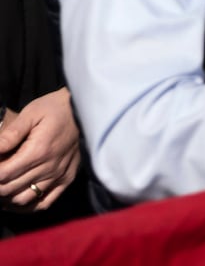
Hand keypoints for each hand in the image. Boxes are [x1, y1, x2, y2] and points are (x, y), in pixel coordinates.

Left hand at [0, 88, 81, 211]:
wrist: (85, 110)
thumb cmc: (55, 109)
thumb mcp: (31, 113)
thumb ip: (10, 134)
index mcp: (38, 151)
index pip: (3, 174)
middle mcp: (49, 168)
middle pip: (9, 189)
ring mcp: (59, 176)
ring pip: (23, 199)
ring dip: (6, 197)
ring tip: (2, 185)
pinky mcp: (66, 180)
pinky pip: (43, 203)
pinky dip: (26, 207)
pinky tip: (14, 200)